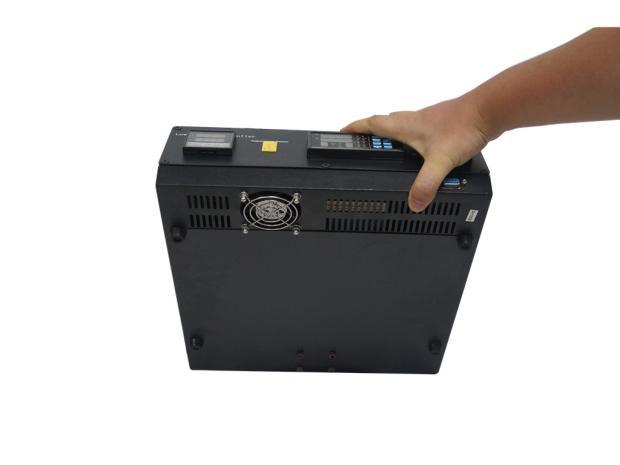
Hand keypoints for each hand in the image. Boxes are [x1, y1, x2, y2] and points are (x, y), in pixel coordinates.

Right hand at [341, 95, 492, 211]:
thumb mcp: (441, 161)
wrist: (489, 111)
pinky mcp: (442, 123)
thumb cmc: (464, 127)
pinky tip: (422, 151)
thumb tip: (414, 203)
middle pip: (384, 123)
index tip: (343, 131)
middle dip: (370, 132)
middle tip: (363, 143)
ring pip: (402, 125)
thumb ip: (426, 184)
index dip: (355, 128)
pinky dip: (413, 138)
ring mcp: (428, 120)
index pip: (371, 124)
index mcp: (405, 126)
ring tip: (390, 151)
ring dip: (392, 135)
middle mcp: (414, 120)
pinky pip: (419, 130)